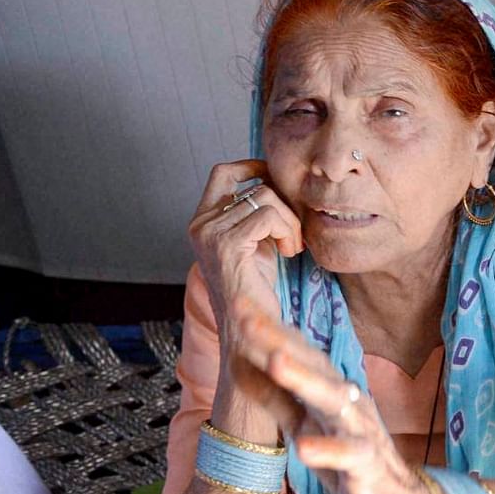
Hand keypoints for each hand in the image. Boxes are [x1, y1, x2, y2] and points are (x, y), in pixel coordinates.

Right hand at [188, 160, 302, 330]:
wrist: (250, 325)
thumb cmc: (256, 286)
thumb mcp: (255, 241)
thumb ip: (256, 213)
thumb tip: (276, 181)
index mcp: (203, 220)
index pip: (223, 172)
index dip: (252, 167)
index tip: (276, 179)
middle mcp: (201, 224)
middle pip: (256, 187)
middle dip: (286, 207)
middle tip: (293, 235)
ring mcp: (210, 233)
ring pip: (266, 198)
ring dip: (290, 223)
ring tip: (291, 247)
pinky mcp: (226, 244)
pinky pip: (268, 216)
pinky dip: (287, 232)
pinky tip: (288, 253)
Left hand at [226, 297, 434, 493]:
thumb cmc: (348, 462)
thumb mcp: (305, 426)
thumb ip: (276, 399)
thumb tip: (238, 365)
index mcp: (330, 392)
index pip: (298, 354)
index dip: (269, 331)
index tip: (238, 304)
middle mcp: (348, 403)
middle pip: (314, 367)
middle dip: (280, 342)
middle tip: (247, 318)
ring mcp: (360, 431)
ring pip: (333, 401)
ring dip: (305, 380)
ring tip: (275, 362)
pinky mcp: (368, 465)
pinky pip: (349, 456)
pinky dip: (328, 450)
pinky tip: (304, 449)